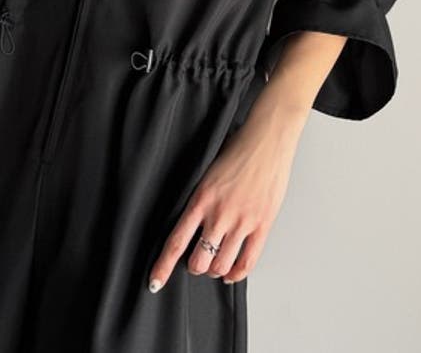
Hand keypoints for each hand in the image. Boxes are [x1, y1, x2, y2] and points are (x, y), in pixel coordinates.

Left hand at [148, 107, 304, 291]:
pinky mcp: (262, 224)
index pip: (176, 242)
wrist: (266, 139)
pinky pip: (248, 261)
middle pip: (199, 260)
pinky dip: (237, 273)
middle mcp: (219, 213)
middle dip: (195, 266)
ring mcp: (242, 220)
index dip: (163, 266)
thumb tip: (193, 222)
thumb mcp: (208, 173)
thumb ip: (201, 199)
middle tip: (196, 262)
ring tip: (215, 264)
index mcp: (200, 199)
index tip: (155, 282)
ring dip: (215, 270)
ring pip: (221, 265)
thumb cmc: (238, 149)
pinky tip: (232, 272)